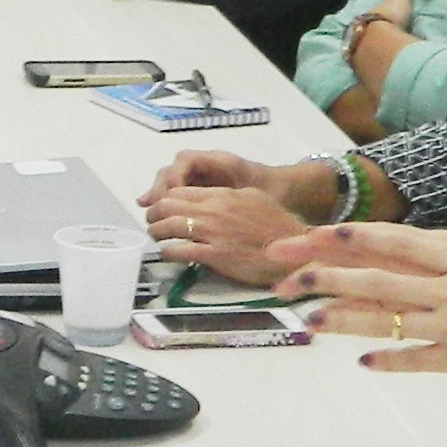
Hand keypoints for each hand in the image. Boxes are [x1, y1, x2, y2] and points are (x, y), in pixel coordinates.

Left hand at [138, 149, 340, 282]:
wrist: (294, 251)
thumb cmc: (277, 226)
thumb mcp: (254, 200)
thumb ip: (229, 196)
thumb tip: (211, 198)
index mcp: (223, 195)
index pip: (180, 191)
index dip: (164, 199)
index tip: (160, 207)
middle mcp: (214, 210)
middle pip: (168, 205)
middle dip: (154, 214)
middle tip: (152, 222)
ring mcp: (213, 232)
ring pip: (168, 226)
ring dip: (156, 232)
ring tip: (156, 237)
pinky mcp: (215, 255)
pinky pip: (180, 251)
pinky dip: (169, 252)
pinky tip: (168, 254)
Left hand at [270, 221, 446, 389]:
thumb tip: (443, 248)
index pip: (397, 243)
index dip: (354, 238)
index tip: (318, 234)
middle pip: (377, 280)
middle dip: (327, 277)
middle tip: (288, 277)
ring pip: (385, 320)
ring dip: (342, 319)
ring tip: (308, 320)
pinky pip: (415, 359)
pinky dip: (389, 360)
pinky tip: (362, 362)